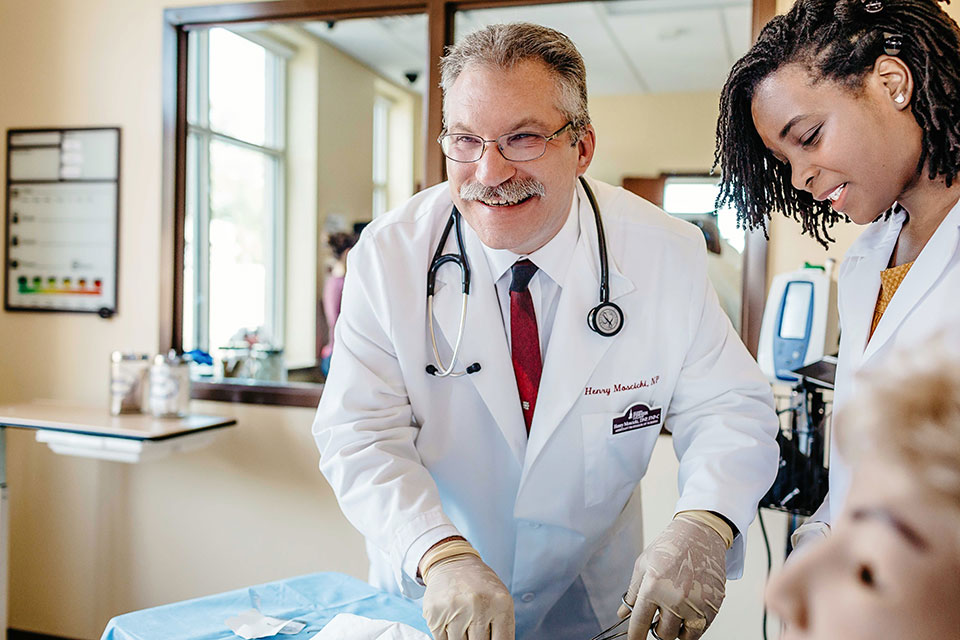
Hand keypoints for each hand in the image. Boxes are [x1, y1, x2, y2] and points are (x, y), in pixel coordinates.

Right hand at [422, 552, 514, 639]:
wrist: (453, 562)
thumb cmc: (479, 585)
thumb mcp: (499, 600)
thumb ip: (502, 628)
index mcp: (500, 603)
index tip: (489, 639)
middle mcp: (478, 605)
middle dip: (478, 639)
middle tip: (475, 628)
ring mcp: (455, 610)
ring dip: (462, 638)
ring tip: (464, 622)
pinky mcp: (435, 614)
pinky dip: (448, 637)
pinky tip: (452, 622)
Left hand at [619, 516, 726, 639]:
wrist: (701, 533)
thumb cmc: (670, 546)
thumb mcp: (644, 564)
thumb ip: (632, 593)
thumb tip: (622, 614)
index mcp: (653, 587)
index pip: (639, 624)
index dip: (635, 636)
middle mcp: (675, 598)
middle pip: (663, 634)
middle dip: (658, 628)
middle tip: (659, 615)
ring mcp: (696, 604)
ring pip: (682, 636)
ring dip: (676, 628)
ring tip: (675, 611)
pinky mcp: (713, 606)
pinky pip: (700, 629)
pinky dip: (692, 625)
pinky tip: (688, 609)